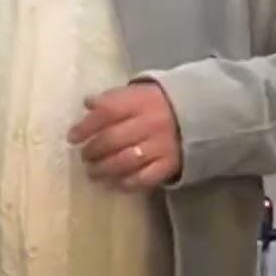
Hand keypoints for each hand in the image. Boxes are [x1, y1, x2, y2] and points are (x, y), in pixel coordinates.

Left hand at [67, 82, 182, 190]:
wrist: (202, 112)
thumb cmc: (160, 103)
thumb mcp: (138, 92)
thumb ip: (113, 98)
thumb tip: (87, 103)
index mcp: (140, 101)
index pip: (107, 112)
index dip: (86, 126)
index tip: (72, 137)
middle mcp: (150, 123)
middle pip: (113, 139)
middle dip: (92, 151)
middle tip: (84, 157)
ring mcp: (160, 145)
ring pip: (125, 161)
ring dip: (104, 169)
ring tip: (94, 172)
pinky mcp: (170, 164)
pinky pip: (144, 178)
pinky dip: (126, 183)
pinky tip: (115, 183)